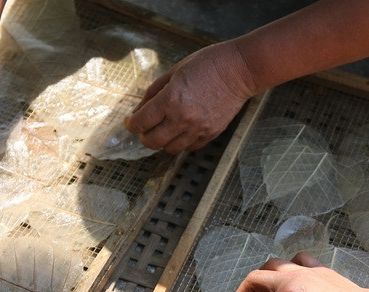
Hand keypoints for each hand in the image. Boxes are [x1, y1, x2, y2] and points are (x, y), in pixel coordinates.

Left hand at [124, 40, 256, 153]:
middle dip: (144, 136)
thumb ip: (154, 92)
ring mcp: (198, 129)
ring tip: (163, 131)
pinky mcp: (211, 134)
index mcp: (170, 100)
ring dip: (162, 142)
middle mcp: (183, 119)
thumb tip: (140, 111)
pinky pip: (189, 147)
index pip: (142, 122)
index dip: (131, 124)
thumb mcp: (173, 71)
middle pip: (153, 142)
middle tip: (144, 129)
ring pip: (170, 149)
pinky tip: (180, 132)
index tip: (130, 122)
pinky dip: (180, 143)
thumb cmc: (206, 64)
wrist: (238, 71)